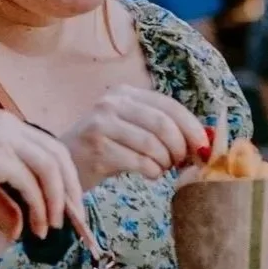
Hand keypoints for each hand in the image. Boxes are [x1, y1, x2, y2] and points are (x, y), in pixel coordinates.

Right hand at [0, 114, 84, 241]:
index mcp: (9, 125)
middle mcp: (12, 126)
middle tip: (75, 218)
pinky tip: (37, 226)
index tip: (70, 203)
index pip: (51, 148)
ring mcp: (6, 137)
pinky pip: (31, 184)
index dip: (65, 177)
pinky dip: (39, 207)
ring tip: (54, 227)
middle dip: (71, 190)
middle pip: (59, 156)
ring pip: (50, 170)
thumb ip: (3, 203)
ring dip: (57, 202)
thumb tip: (18, 231)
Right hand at [61, 86, 209, 187]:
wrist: (64, 164)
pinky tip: (150, 175)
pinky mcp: (97, 149)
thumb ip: (161, 128)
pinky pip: (140, 162)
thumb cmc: (105, 148)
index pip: (168, 105)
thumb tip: (204, 140)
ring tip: (162, 168)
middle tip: (181, 163)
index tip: (204, 147)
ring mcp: (102, 125)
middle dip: (180, 147)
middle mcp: (111, 104)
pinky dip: (153, 172)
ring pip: (153, 145)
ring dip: (166, 162)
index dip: (192, 127)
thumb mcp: (130, 128)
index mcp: (124, 94)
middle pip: (163, 125)